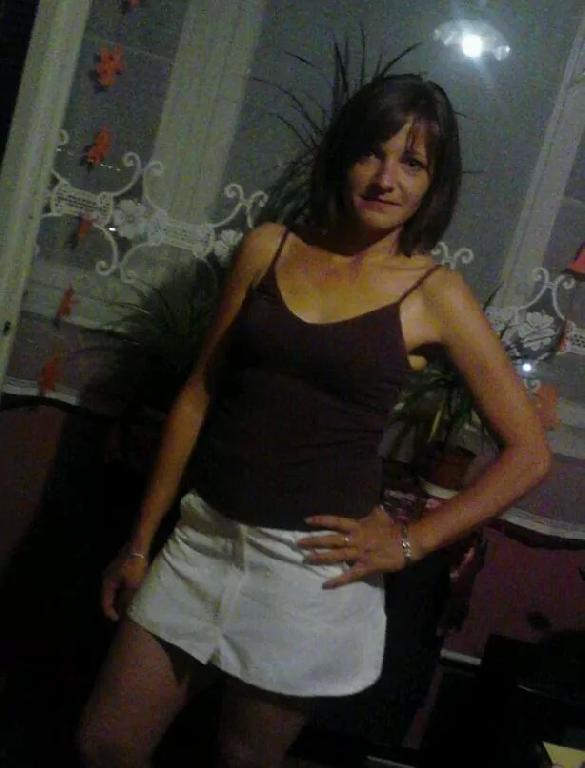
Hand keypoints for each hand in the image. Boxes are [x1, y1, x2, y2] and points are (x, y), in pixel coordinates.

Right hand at [101, 549, 148, 620]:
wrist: (139, 545)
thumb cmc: (135, 566)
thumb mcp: (133, 585)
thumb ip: (127, 599)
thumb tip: (125, 611)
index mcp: (107, 583)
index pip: (105, 603)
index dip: (111, 614)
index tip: (119, 621)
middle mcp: (107, 578)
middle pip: (108, 597)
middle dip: (115, 607)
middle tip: (123, 616)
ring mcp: (113, 572)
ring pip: (114, 591)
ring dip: (120, 599)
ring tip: (128, 606)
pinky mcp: (120, 568)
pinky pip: (119, 584)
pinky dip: (123, 591)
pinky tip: (131, 594)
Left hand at [298, 505, 413, 588]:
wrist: (408, 541)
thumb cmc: (394, 527)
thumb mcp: (379, 514)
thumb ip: (370, 512)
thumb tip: (369, 505)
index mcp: (357, 526)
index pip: (335, 521)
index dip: (320, 520)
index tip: (306, 520)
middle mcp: (355, 539)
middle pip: (331, 539)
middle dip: (314, 541)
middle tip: (298, 543)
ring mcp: (359, 554)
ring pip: (336, 556)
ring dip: (320, 557)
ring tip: (306, 559)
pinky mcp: (366, 567)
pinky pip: (349, 575)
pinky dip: (337, 580)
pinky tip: (325, 584)